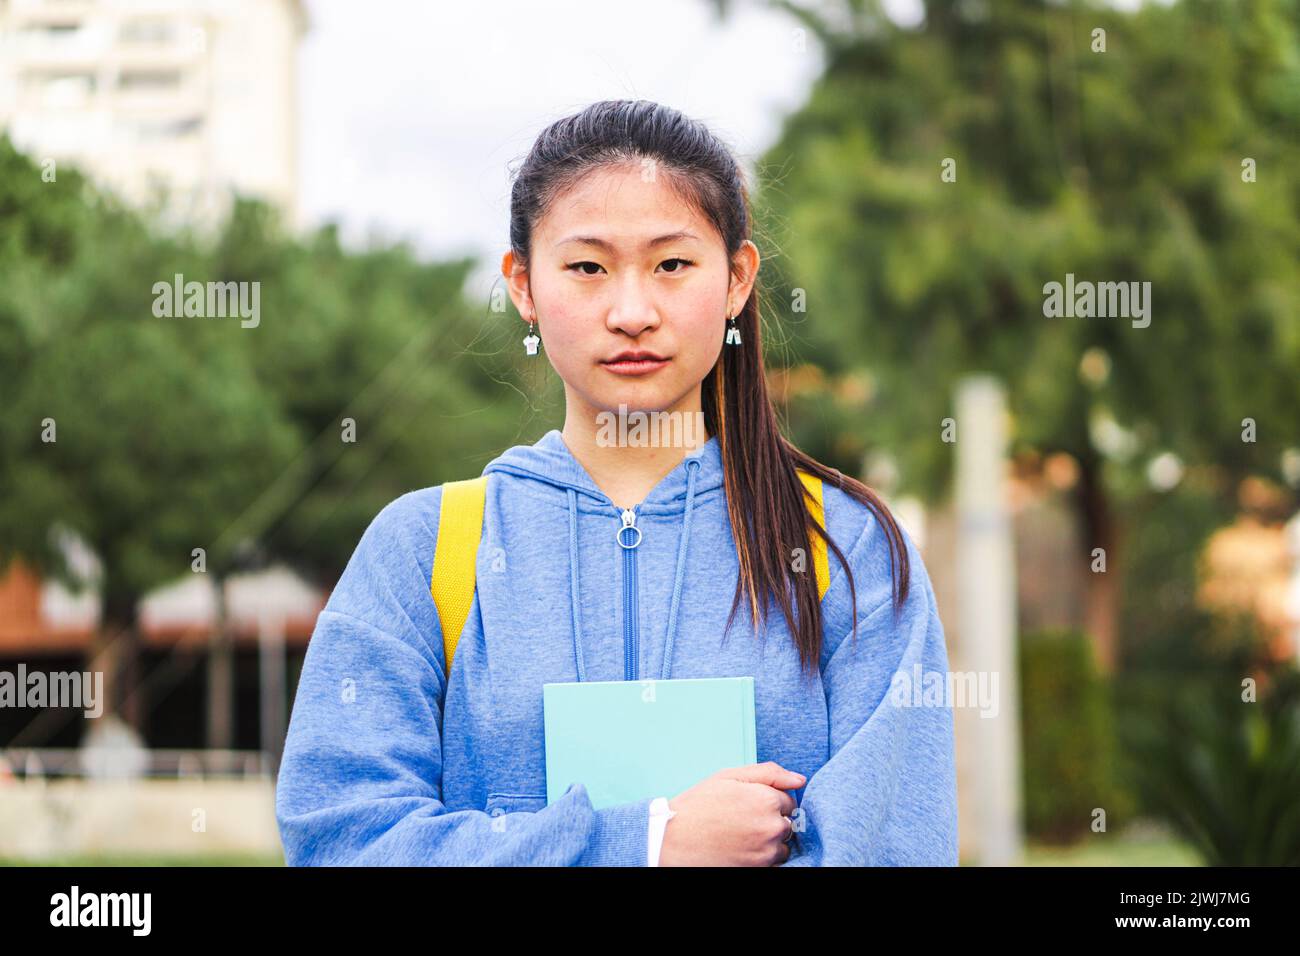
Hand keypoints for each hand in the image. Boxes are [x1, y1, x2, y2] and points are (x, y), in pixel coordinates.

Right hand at [658, 761, 804, 866]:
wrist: (673, 839)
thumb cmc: (698, 805)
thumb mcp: (729, 776)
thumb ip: (769, 773)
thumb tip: (799, 779)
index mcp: (767, 799)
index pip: (788, 800)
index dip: (767, 800)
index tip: (748, 803)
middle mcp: (772, 827)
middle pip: (787, 823)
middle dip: (770, 820)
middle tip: (741, 819)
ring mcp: (767, 852)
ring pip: (781, 845)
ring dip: (768, 841)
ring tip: (739, 835)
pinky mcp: (759, 869)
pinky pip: (772, 862)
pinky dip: (761, 856)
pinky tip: (740, 848)